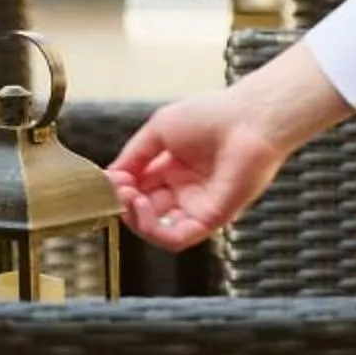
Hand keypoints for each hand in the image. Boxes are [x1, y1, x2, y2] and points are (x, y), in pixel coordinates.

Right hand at [106, 44, 351, 249]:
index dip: (121, 188)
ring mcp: (198, 207)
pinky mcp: (212, 219)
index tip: (109, 179)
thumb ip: (134, 156)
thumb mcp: (159, 130)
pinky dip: (154, 229)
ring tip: (129, 197)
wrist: (246, 119)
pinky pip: (178, 238)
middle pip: (146, 212)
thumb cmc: (212, 115)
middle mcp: (185, 192)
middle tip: (118, 189)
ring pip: (159, 231)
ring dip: (136, 219)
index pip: (140, 190)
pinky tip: (143, 206)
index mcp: (174, 170)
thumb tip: (109, 176)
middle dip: (125, 204)